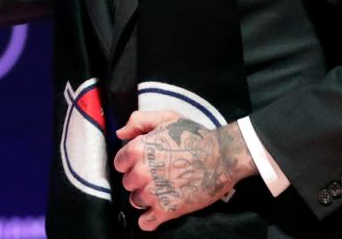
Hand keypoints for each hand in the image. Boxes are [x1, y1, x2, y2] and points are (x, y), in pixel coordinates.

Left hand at [113, 111, 257, 231]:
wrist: (222, 157)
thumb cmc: (195, 137)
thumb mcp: (166, 118)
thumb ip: (139, 121)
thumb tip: (120, 134)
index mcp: (139, 149)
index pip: (119, 163)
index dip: (130, 163)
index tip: (142, 163)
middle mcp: (141, 172)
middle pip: (128, 183)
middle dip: (139, 180)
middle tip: (156, 176)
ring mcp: (153, 193)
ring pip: (136, 201)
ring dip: (145, 198)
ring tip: (162, 190)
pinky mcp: (166, 210)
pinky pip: (146, 222)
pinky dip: (149, 219)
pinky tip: (158, 211)